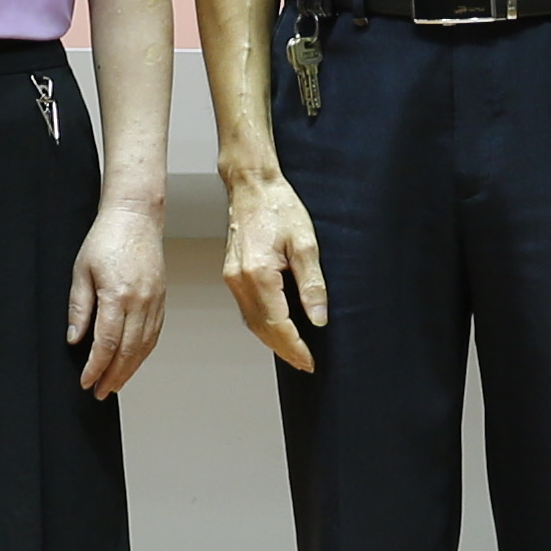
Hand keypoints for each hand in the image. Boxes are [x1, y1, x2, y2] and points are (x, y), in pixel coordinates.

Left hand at [64, 197, 170, 397]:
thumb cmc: (106, 238)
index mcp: (117, 295)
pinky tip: (133, 361)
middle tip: (100, 392)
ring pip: (144, 347)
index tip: (86, 381)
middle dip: (113, 376)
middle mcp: (140, 302)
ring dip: (130, 370)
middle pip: (128, 351)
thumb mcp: (81, 271)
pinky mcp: (161, 299)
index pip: (106, 343)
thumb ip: (79, 308)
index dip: (96, 367)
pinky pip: (154, 334)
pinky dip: (143, 353)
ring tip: (115, 384)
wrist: (136, 217)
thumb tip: (75, 339)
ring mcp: (154, 301)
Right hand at [221, 165, 326, 373]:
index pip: (278, 324)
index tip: (310, 361)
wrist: (252, 187)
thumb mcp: (305, 243)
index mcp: (258, 274)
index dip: (295, 347)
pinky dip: (263, 325)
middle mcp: (240, 280)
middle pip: (262, 329)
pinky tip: (277, 329)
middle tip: (306, 364)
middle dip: (285, 350)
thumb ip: (312, 284)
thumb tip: (318, 318)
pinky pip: (247, 309)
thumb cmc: (279, 208)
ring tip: (295, 353)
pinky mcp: (232, 274)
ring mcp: (232, 278)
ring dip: (273, 341)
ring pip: (252, 322)